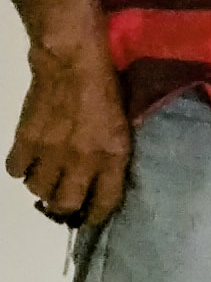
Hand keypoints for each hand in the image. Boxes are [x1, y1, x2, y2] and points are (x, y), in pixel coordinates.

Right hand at [11, 45, 129, 228]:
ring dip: (41, 188)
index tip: (91, 216)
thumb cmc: (106, 92)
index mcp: (113, 155)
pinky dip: (20, 170)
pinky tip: (29, 161)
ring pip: (38, 190)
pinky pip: (15, 171)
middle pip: (65, 204)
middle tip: (62, 200)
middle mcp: (82, 159)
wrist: (73, 65)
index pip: (105, 201)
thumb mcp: (123, 127)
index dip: (96, 215)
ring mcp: (51, 151)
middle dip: (64, 207)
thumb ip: (113, 156)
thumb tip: (100, 181)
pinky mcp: (25, 139)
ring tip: (46, 177)